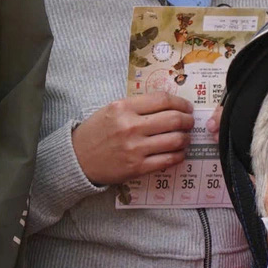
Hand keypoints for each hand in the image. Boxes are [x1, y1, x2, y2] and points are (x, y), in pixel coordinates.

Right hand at [72, 93, 194, 186]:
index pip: (163, 99)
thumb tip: (169, 105)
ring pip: (175, 140)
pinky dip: (179, 155)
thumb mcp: (112, 109)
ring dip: (186, 138)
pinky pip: (168, 160)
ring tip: (185, 138)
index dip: (181, 103)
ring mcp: (135, 148)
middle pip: (173, 119)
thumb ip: (138, 105)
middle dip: (188, 120)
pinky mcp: (137, 167)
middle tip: (190, 122)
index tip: (186, 107)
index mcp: (124, 107)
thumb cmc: (96, 131)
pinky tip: (179, 153)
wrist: (78, 158)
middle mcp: (131, 127)